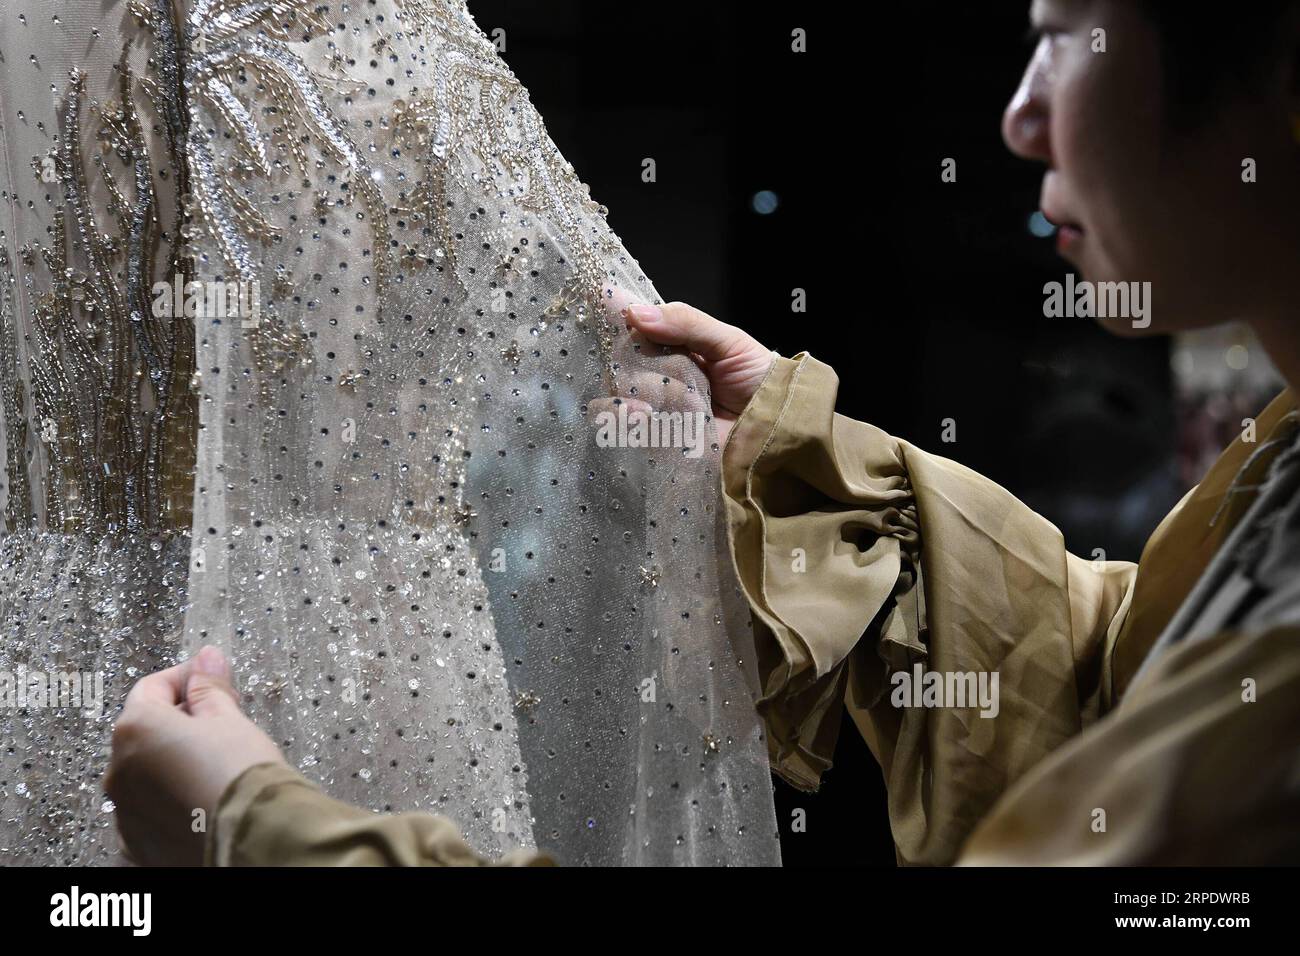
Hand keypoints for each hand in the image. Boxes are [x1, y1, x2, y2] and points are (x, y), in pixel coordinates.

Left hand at [105, 645, 287, 865]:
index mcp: (136, 729)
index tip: (212, 677)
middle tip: (225, 719)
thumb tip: (206, 659)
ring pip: (147, 772)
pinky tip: (204, 797)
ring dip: (174, 761)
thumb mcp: (230, 719)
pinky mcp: (138, 843)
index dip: (186, 677)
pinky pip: (150, 810)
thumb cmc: (241, 774)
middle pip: (146, 730)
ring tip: (218, 764)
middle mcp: (118, 770)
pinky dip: (171, 799)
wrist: (254, 836)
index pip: (153, 687)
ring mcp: (124, 811)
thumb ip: (209, 688)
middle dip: (181, 720)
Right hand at [620, 299, 772, 446]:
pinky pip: (623, 429)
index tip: (599, 295)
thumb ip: (686, 323)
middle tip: (642, 361)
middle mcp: (658, 373)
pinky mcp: (655, 438)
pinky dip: (624, 420)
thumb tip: (637, 312)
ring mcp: (655, 406)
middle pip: (620, 360)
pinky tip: (643, 417)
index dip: (615, 311)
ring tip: (646, 404)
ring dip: (625, 392)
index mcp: (674, 344)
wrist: (780, 430)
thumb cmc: (759, 380)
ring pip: (616, 393)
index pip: (636, 323)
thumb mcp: (729, 342)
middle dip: (626, 358)